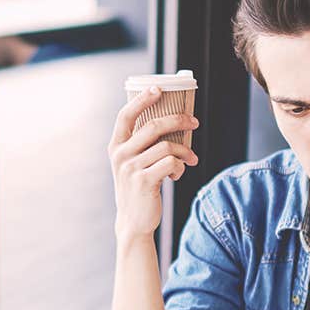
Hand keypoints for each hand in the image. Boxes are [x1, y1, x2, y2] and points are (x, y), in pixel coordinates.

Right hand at [108, 87, 198, 239]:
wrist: (133, 221)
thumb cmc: (138, 188)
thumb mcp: (133, 164)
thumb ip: (143, 145)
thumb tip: (173, 123)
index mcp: (116, 146)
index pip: (126, 115)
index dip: (142, 99)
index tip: (159, 88)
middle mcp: (120, 155)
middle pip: (153, 126)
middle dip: (178, 120)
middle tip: (194, 122)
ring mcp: (131, 168)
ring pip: (167, 146)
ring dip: (184, 150)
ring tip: (191, 159)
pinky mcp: (144, 181)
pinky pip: (171, 163)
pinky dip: (180, 167)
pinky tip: (178, 174)